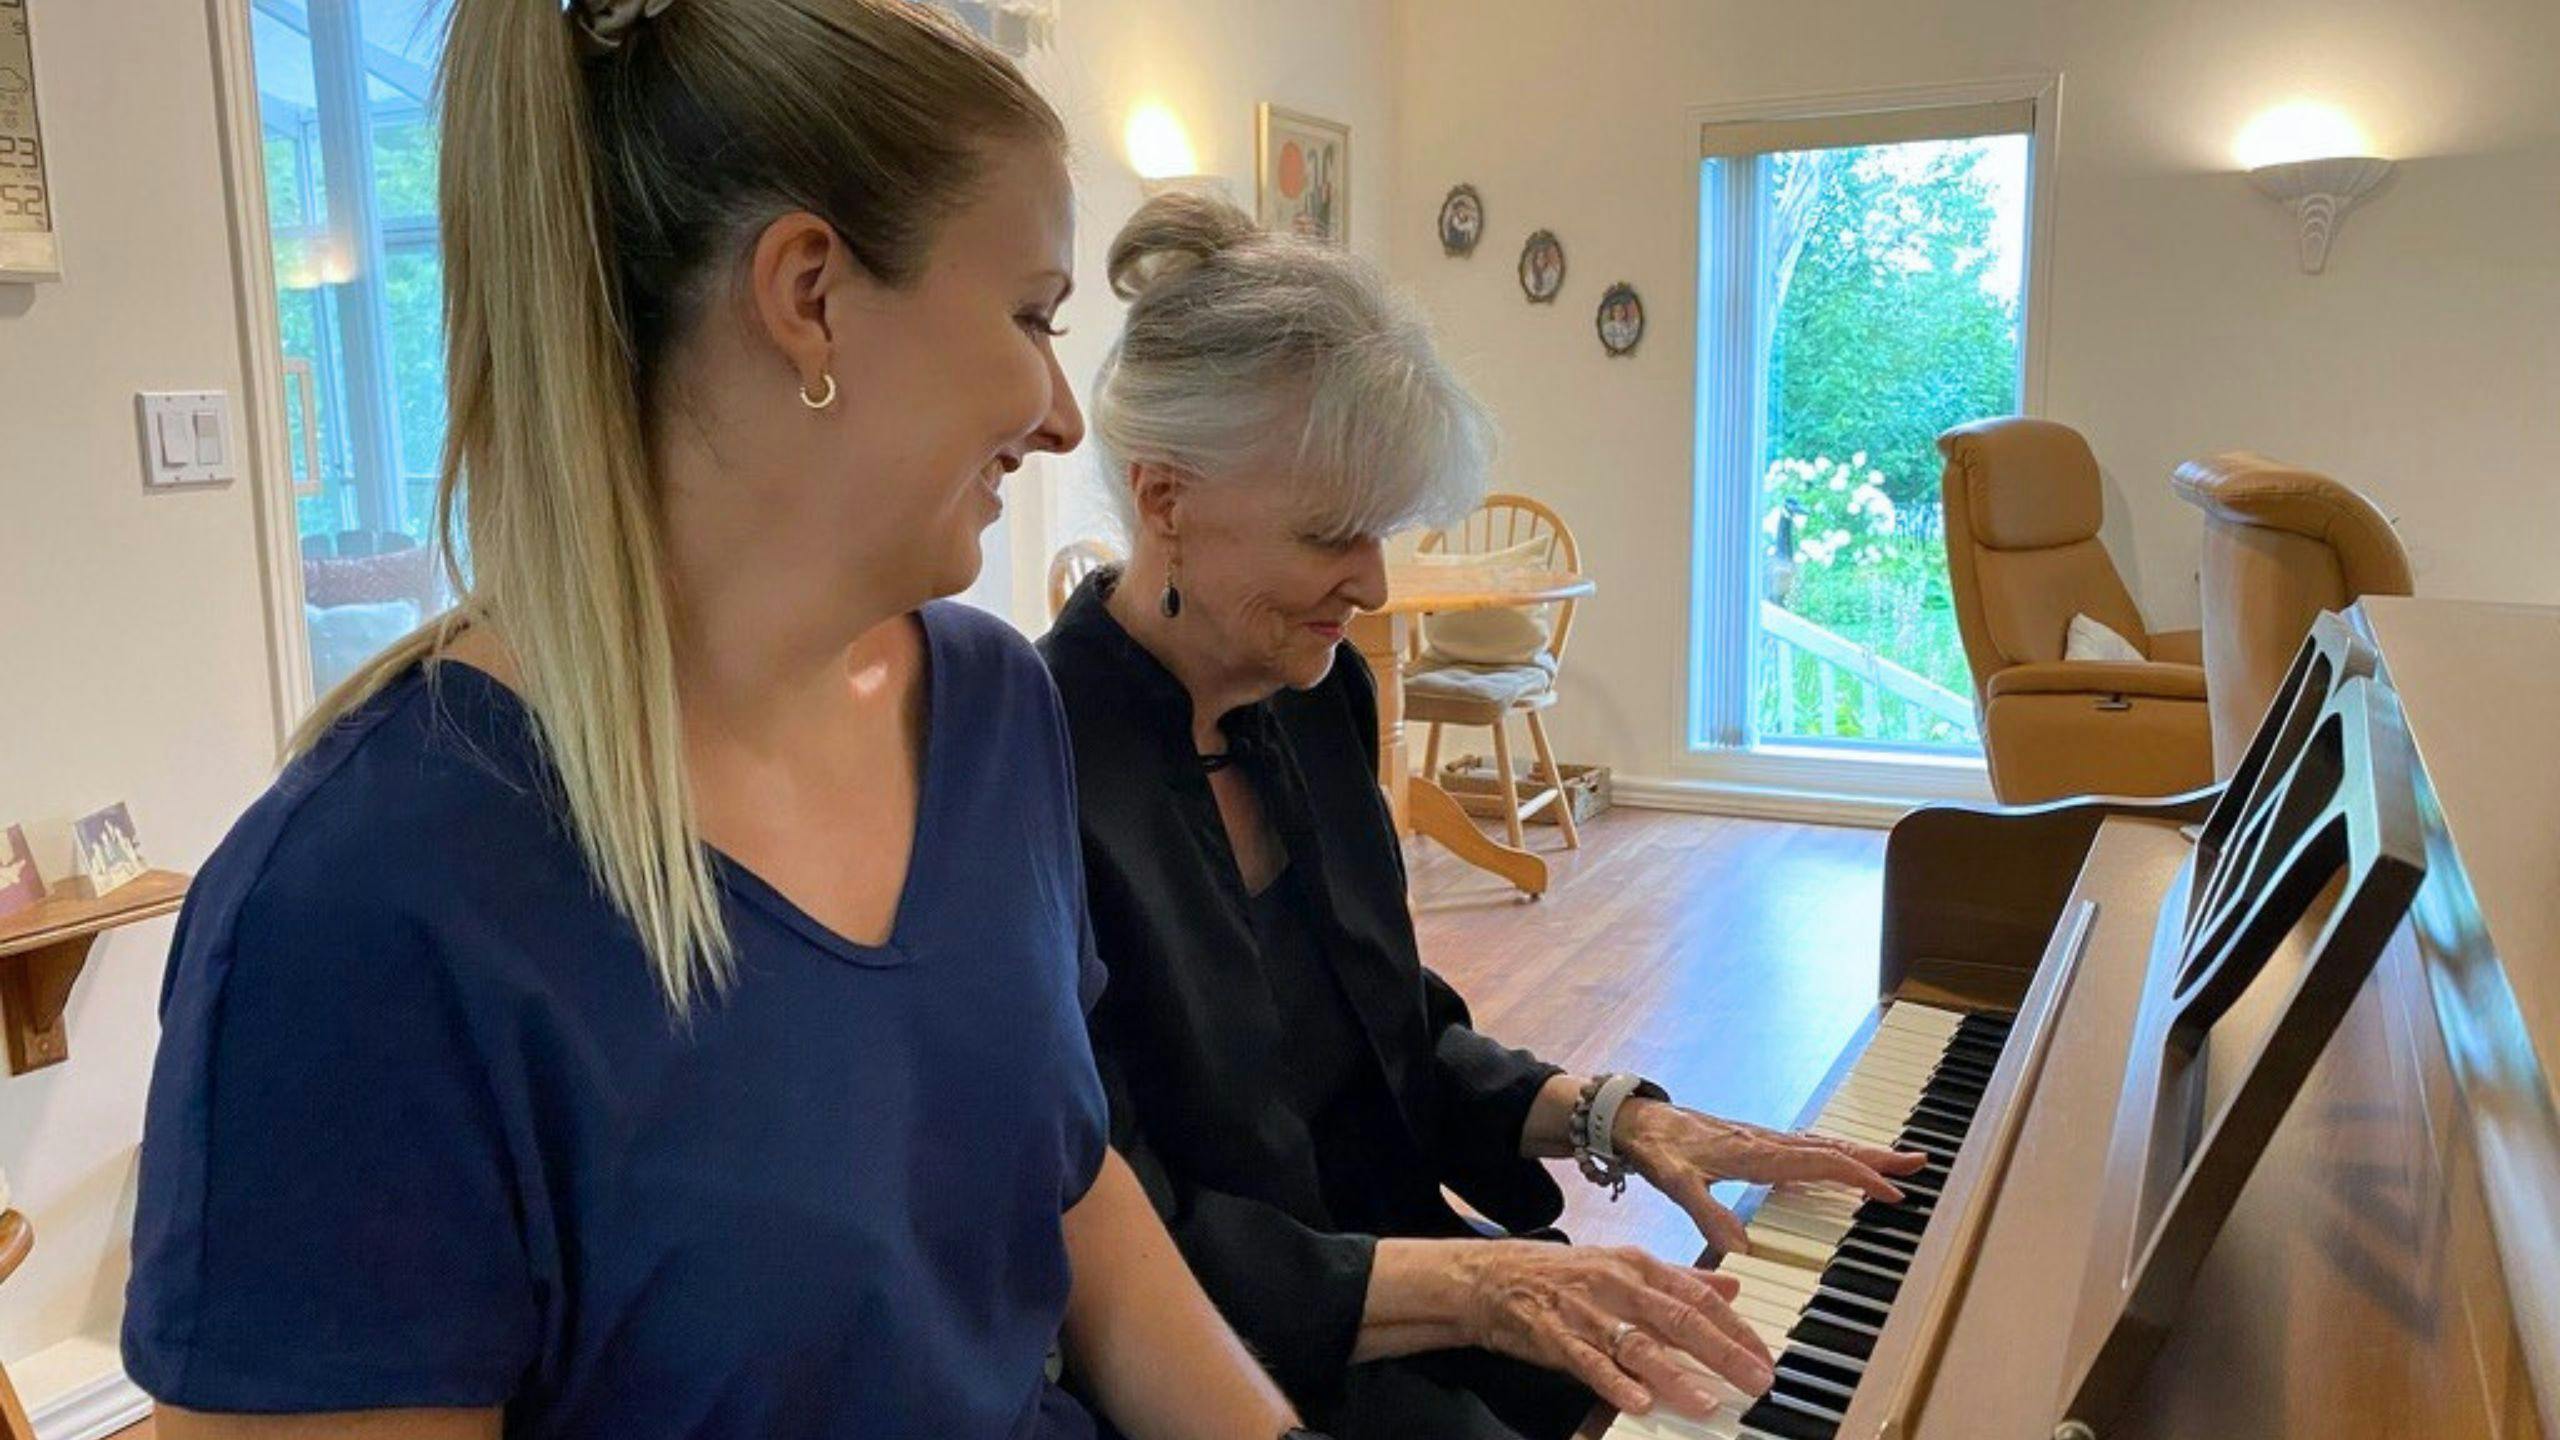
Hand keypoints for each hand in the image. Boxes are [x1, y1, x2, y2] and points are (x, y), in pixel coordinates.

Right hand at [1457, 1240, 1775, 1417]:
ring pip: (1638, 1344)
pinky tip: (1640, 1402)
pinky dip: (1616, 1382)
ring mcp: (1586, 1312)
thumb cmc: (1564, 1275)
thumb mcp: (1624, 1266)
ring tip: (1706, 1403)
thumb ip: (1680, 1277)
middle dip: (1723, 1352)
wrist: (1493, 1277)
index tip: (1764, 1355)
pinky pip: (1590, 1362)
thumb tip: (1731, 1285)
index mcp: (1638, 1266)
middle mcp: (1617, 1284)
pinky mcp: (1555, 1337)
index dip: (1736, 1327)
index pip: (1698, 1296)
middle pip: (1679, 1319)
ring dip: (1675, 1376)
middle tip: (1757, 1380)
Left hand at [1613, 1101, 1928, 1255]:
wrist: (1634, 1119)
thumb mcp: (1676, 1184)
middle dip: (1877, 1156)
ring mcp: (1762, 1141)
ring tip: (1896, 1161)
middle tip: (1919, 1162)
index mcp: (1756, 1152)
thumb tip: (1738, 1250)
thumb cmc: (1655, 1147)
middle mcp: (1766, 1142)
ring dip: (1861, 1153)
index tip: (1891, 1192)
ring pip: (1823, 1146)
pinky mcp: (1754, 1143)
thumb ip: (1707, 1214)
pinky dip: (1834, 1154)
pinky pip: (1807, 1148)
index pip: (1822, 1163)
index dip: (1859, 1177)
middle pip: (1833, 1149)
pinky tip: (1840, 1164)